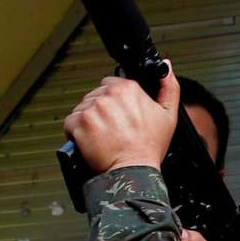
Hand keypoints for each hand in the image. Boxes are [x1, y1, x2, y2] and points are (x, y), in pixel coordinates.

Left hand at [62, 65, 181, 174]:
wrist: (133, 172)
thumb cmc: (150, 147)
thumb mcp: (169, 114)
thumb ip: (169, 87)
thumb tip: (166, 68)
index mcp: (127, 89)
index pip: (111, 85)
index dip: (115, 102)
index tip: (120, 116)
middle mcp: (107, 95)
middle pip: (95, 96)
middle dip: (101, 111)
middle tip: (113, 129)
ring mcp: (91, 109)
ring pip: (82, 109)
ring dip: (89, 121)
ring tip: (103, 136)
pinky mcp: (77, 123)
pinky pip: (70, 123)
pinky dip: (77, 133)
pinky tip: (92, 141)